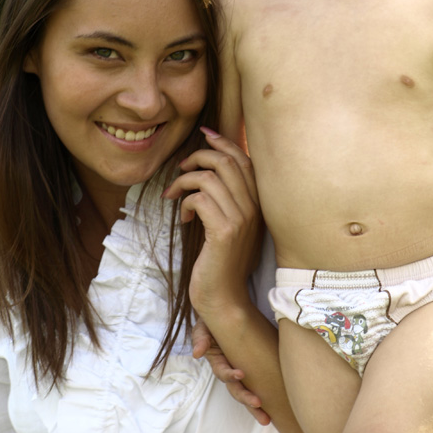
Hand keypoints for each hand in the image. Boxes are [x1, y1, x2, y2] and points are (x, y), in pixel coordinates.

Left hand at [163, 128, 262, 314]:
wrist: (224, 298)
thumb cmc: (222, 261)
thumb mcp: (230, 225)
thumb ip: (227, 199)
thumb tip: (210, 169)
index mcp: (259, 204)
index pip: (244, 160)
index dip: (223, 142)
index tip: (204, 134)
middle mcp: (254, 208)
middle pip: (226, 162)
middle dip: (199, 157)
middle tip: (180, 168)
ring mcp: (241, 220)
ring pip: (209, 178)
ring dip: (185, 180)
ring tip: (174, 195)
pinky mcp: (224, 232)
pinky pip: (200, 199)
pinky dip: (185, 202)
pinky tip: (184, 218)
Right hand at [192, 318, 270, 425]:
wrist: (227, 312)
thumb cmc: (213, 321)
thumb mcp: (204, 327)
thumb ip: (200, 338)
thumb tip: (197, 353)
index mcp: (218, 361)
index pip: (223, 372)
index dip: (230, 375)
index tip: (241, 374)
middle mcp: (229, 370)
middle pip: (236, 390)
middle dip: (246, 399)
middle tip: (258, 404)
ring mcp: (241, 371)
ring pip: (247, 393)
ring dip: (255, 408)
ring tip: (266, 419)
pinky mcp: (254, 368)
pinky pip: (259, 384)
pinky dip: (267, 396)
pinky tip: (278, 405)